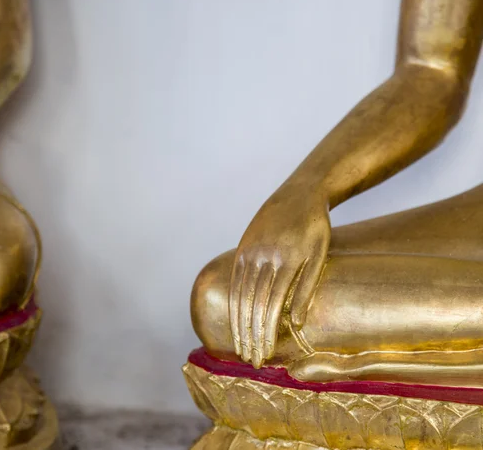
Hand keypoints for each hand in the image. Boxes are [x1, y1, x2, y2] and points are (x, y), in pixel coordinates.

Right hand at [229, 182, 329, 367]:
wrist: (299, 193)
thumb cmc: (315, 227)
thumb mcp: (320, 254)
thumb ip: (307, 287)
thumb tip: (295, 324)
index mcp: (288, 258)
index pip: (272, 305)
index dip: (266, 333)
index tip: (265, 355)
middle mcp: (265, 255)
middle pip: (253, 304)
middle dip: (251, 335)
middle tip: (251, 361)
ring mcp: (250, 251)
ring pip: (240, 294)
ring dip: (239, 325)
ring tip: (240, 348)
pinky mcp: (242, 247)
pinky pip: (235, 280)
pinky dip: (233, 303)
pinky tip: (233, 321)